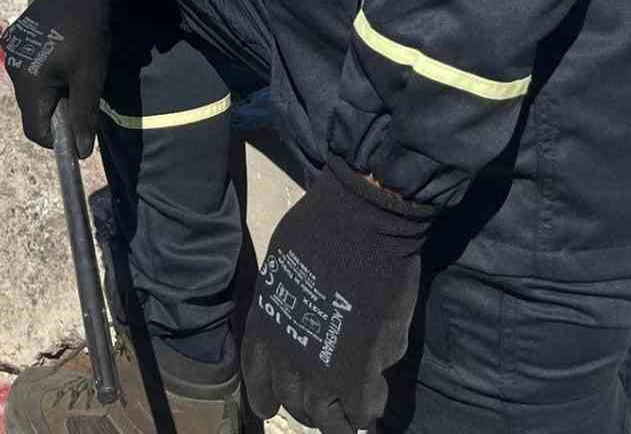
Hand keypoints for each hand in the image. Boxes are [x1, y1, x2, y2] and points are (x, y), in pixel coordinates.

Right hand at [2, 0, 120, 156]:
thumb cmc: (88, 32)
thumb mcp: (90, 77)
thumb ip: (83, 116)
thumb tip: (81, 151)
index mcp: (28, 81)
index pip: (34, 130)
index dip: (56, 139)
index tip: (77, 130)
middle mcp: (13, 69)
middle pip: (30, 111)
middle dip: (54, 113)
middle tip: (79, 94)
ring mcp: (11, 53)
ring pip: (29, 92)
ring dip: (50, 94)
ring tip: (73, 75)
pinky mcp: (15, 40)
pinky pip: (27, 71)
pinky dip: (43, 77)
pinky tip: (62, 60)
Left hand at [242, 155, 434, 433]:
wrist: (359, 218)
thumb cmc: (320, 227)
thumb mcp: (282, 265)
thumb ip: (288, 304)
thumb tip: (304, 322)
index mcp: (264, 324)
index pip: (256, 378)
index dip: (266, 395)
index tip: (272, 405)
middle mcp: (286, 354)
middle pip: (293, 403)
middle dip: (307, 408)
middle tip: (325, 404)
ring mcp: (322, 367)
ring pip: (325, 419)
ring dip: (337, 419)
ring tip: (349, 412)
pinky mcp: (360, 370)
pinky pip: (361, 411)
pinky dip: (367, 410)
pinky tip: (374, 396)